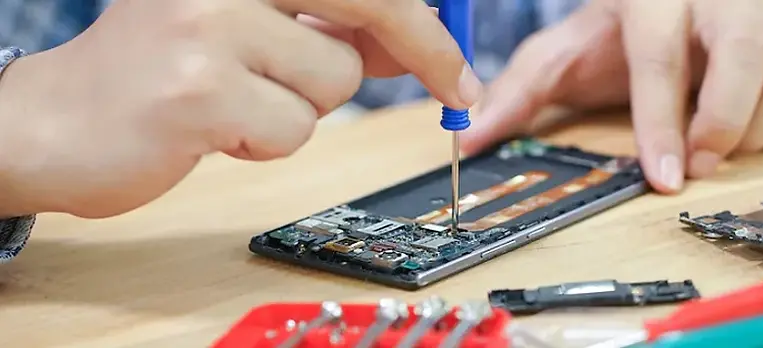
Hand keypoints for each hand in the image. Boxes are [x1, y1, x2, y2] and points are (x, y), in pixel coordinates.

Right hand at [0, 0, 481, 217]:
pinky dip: (270, 141)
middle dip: (425, 51)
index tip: (459, 53)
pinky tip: (218, 129)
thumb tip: (413, 44)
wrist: (58, 121)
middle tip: (456, 88)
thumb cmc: (160, 75)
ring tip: (241, 104)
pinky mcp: (200, 89)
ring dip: (305, 108)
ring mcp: (209, 25)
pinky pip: (295, 128)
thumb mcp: (249, 32)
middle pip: (372, 2)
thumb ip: (326, 30)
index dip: (424, 17)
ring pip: (335, 82)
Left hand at [459, 0, 762, 193]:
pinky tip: (757, 132)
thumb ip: (520, 91)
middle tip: (693, 165)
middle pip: (745, 52)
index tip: (660, 179)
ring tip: (715, 145)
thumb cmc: (619, 32)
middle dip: (721, 122)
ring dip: (756, 133)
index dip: (660, 122)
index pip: (661, 55)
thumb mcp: (566, 54)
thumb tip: (467, 136)